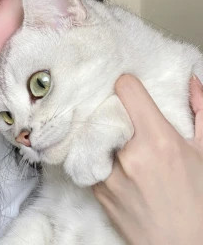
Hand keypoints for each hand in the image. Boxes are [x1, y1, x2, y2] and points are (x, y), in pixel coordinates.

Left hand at [93, 74, 202, 244]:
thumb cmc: (198, 201)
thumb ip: (199, 111)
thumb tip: (190, 80)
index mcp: (158, 141)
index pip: (126, 89)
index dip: (129, 84)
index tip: (131, 89)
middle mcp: (128, 155)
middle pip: (106, 109)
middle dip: (117, 110)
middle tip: (127, 118)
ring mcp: (108, 173)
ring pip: (95, 133)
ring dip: (106, 134)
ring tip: (124, 145)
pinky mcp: (95, 188)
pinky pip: (91, 158)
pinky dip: (101, 155)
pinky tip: (118, 165)